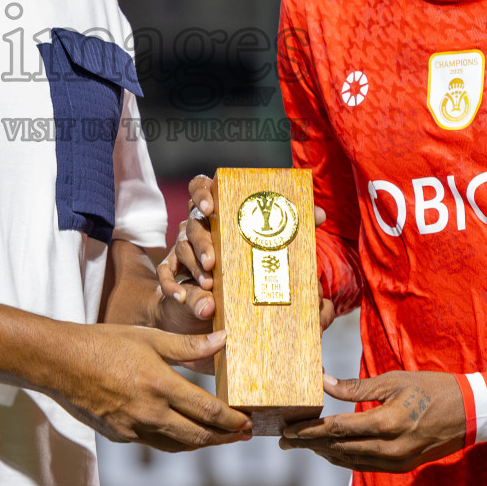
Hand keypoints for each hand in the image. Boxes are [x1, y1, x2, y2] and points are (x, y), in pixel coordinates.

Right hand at [51, 323, 251, 451]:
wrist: (60, 363)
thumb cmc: (103, 343)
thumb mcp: (149, 337)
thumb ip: (188, 345)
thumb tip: (223, 340)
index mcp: (159, 385)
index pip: (207, 411)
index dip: (232, 420)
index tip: (247, 420)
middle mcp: (148, 413)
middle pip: (198, 436)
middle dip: (225, 437)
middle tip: (244, 433)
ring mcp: (133, 428)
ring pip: (178, 445)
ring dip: (202, 443)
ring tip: (219, 436)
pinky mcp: (120, 435)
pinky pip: (155, 442)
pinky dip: (174, 439)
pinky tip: (181, 430)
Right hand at [157, 175, 336, 342]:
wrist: (225, 298)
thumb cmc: (251, 261)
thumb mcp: (271, 244)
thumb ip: (292, 227)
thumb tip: (319, 214)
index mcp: (218, 212)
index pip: (201, 187)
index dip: (202, 193)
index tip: (211, 207)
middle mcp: (199, 226)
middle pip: (193, 224)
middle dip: (202, 243)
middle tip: (214, 263)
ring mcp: (184, 248)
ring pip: (181, 249)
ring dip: (194, 267)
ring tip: (208, 286)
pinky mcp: (174, 272)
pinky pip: (166, 274)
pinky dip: (172, 285)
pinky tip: (182, 297)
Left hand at [279, 371, 465, 472]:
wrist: (471, 413)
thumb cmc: (433, 389)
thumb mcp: (394, 380)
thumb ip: (357, 387)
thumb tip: (324, 383)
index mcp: (388, 422)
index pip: (337, 429)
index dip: (309, 430)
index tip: (288, 427)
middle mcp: (390, 448)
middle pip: (338, 448)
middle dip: (308, 443)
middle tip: (284, 437)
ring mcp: (397, 461)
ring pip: (349, 460)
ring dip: (322, 452)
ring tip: (301, 443)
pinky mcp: (402, 466)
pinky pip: (364, 465)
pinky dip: (343, 457)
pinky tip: (329, 450)